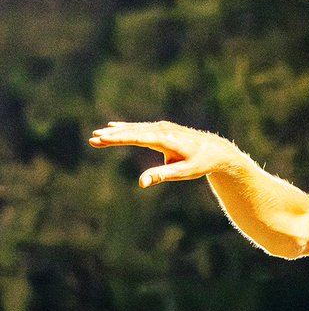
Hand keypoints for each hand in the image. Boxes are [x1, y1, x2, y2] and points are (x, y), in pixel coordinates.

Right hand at [90, 121, 243, 187]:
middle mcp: (163, 129)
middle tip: (92, 139)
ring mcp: (163, 127)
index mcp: (167, 140)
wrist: (215, 150)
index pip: (138, 137)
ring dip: (116, 132)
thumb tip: (142, 183)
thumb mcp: (184, 172)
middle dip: (112, 135)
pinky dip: (126, 129)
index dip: (119, 138)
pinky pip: (141, 128)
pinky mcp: (163, 128)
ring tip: (96, 135)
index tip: (102, 138)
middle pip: (133, 131)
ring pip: (135, 129)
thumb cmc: (200, 163)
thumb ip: (162, 176)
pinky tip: (113, 127)